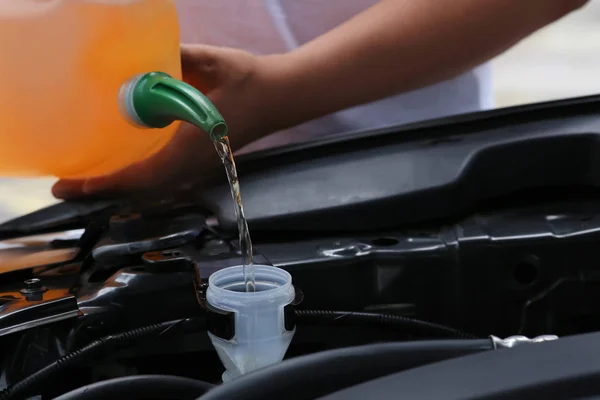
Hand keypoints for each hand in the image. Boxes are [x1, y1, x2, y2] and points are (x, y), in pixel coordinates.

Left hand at [52, 44, 278, 199]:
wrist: (280, 97)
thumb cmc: (250, 81)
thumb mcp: (213, 62)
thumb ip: (178, 59)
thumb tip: (140, 55)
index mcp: (194, 144)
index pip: (145, 173)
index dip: (108, 181)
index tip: (75, 183)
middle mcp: (193, 163)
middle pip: (142, 189)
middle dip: (103, 191)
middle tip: (64, 187)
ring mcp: (197, 166)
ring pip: (152, 188)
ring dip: (118, 188)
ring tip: (85, 182)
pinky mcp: (199, 162)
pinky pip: (162, 179)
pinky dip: (135, 180)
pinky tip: (120, 169)